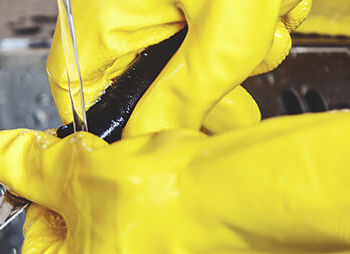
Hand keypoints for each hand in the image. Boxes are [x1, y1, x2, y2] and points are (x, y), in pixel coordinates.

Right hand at [47, 0, 310, 135]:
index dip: (118, 128)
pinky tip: (269, 6)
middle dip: (204, 87)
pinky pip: (207, 29)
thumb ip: (186, 97)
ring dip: (237, 53)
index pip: (79, 95)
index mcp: (101, 15)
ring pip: (187, 57)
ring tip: (268, 21)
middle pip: (145, 80)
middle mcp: (117, 4)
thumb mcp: (224, 32)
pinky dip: (244, 26)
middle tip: (237, 95)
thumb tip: (155, 140)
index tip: (157, 144)